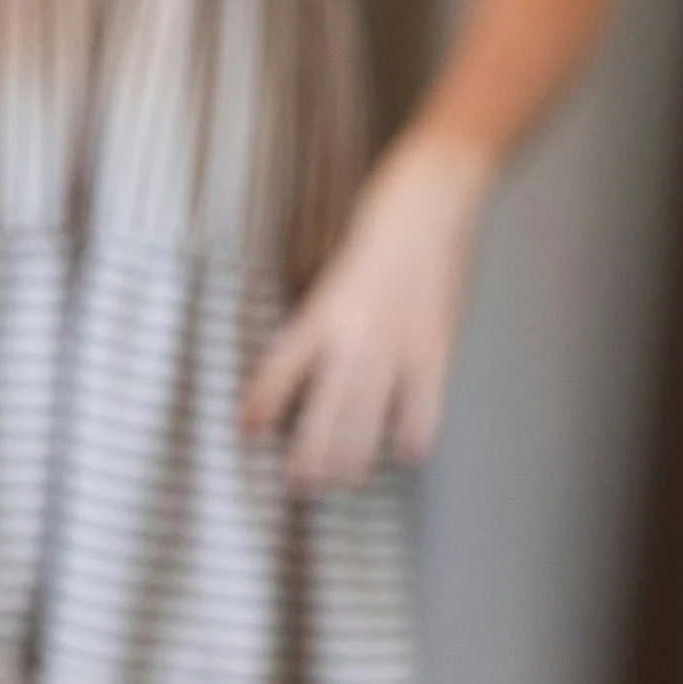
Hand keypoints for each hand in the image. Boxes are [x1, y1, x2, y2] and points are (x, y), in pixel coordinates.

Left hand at [239, 130, 491, 489]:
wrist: (432, 198)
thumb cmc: (386, 221)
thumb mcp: (341, 266)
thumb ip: (331, 310)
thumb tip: (321, 352)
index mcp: (324, 310)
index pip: (281, 369)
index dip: (263, 404)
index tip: (246, 431)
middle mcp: (354, 335)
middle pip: (325, 413)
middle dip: (310, 455)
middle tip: (301, 485)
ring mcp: (397, 344)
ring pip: (368, 419)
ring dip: (355, 457)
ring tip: (344, 481)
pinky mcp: (436, 345)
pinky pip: (424, 405)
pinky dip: (415, 433)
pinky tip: (410, 453)